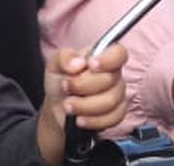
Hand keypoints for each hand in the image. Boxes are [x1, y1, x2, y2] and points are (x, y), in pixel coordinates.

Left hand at [37, 44, 128, 161]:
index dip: (108, 59)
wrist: (57, 108)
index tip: (91, 65)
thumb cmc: (59, 81)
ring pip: (111, 101)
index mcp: (102, 56)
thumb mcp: (55, 65)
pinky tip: (79, 119)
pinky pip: (113, 118)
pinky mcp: (116, 114)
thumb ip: (63, 58)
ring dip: (85, 105)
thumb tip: (78, 63)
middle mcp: (114, 74)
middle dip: (83, 86)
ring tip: (68, 106)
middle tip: (66, 87)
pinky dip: (93, 121)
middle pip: (110, 79)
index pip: (118, 53)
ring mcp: (117, 94)